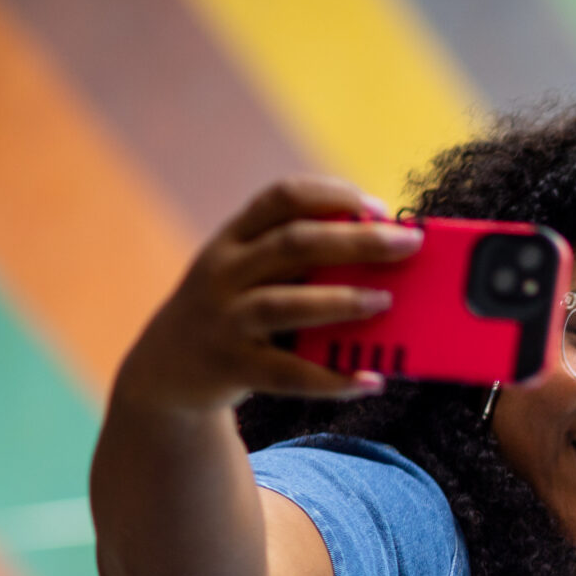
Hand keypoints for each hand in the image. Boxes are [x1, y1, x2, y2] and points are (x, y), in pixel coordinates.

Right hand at [112, 176, 420, 423]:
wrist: (167, 368)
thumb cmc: (232, 309)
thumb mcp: (248, 272)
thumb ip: (299, 260)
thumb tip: (385, 257)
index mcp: (234, 239)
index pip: (281, 198)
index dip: (333, 196)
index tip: (379, 206)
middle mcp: (224, 272)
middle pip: (293, 245)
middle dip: (356, 241)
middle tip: (408, 244)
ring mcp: (225, 320)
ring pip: (284, 305)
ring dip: (339, 302)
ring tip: (385, 302)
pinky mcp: (232, 367)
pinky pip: (287, 374)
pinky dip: (331, 379)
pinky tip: (369, 380)